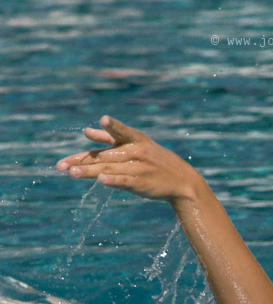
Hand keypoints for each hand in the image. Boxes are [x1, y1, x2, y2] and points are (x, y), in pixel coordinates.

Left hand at [56, 116, 203, 200]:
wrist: (181, 180)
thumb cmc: (155, 160)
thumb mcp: (138, 144)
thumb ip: (111, 138)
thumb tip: (86, 131)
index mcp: (134, 139)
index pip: (119, 132)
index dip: (111, 127)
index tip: (103, 120)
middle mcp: (136, 152)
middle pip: (103, 156)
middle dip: (81, 161)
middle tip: (60, 165)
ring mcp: (139, 168)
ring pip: (109, 169)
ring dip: (89, 171)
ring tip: (71, 173)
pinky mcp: (142, 183)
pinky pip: (125, 181)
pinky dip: (113, 180)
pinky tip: (101, 180)